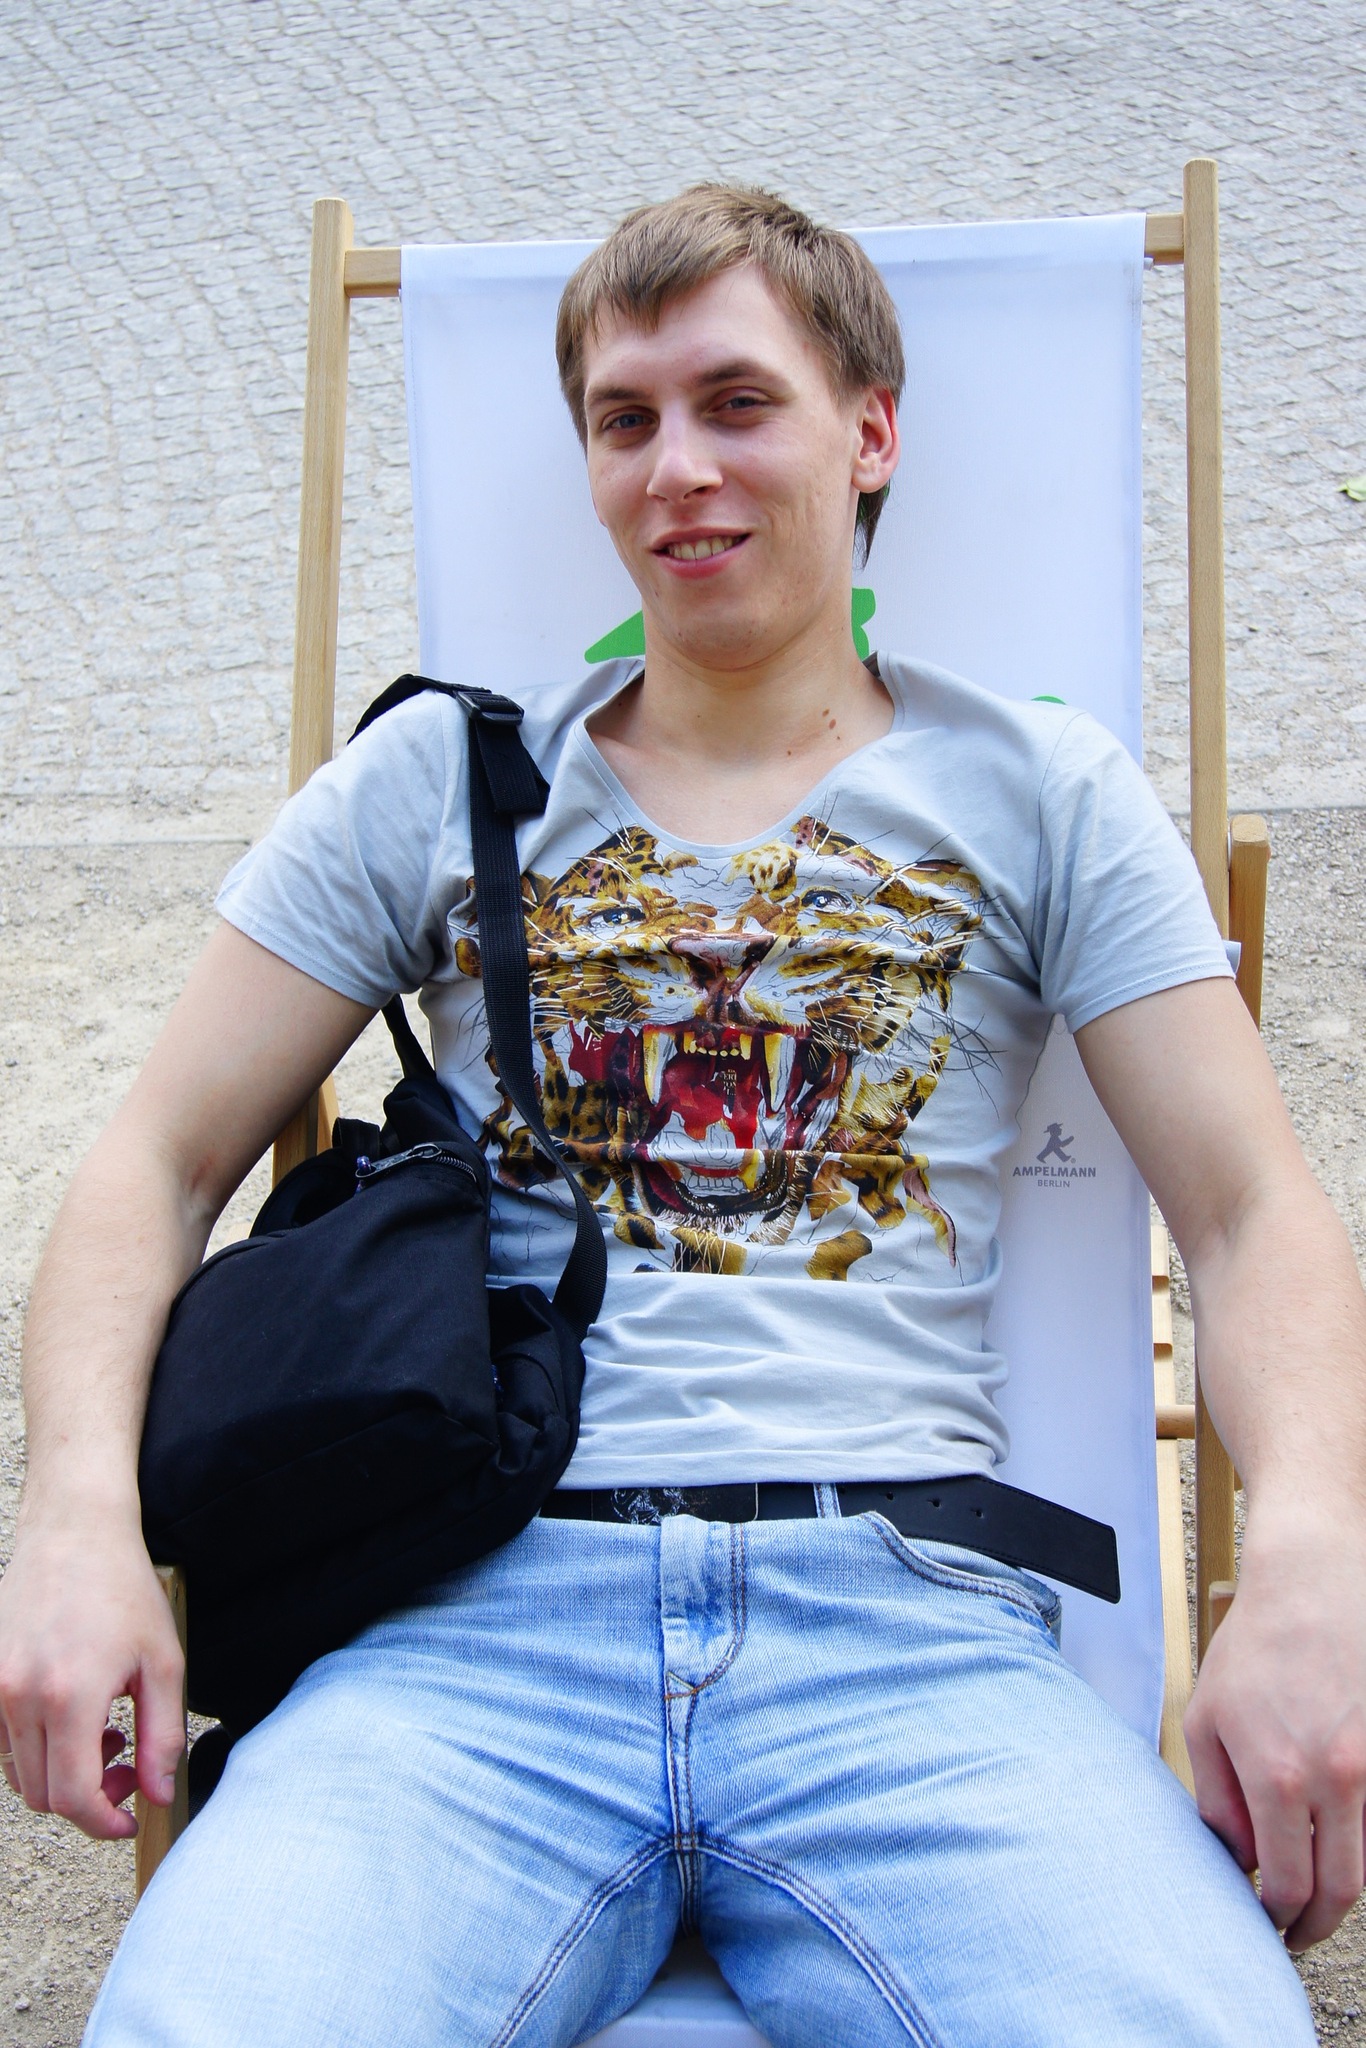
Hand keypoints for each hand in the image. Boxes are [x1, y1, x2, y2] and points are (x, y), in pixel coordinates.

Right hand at [0, 1509, 184, 1838]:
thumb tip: (157, 1796)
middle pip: (42, 1794)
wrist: (75, 1532)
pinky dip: (35, 1748)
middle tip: (127, 1763)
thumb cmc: (124, 1589)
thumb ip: (162, 1736)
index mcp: (68, 1697)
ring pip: (18, 1773)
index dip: (104, 1822)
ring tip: (102, 1732)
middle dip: (89, 1796)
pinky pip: (2, 1741)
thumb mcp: (163, 1662)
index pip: (73, 1798)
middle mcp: (19, 1697)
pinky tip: (70, 1716)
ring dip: (61, 1772)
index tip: (128, 1819)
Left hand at [1185, 1506, 1365, 1950]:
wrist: (1313, 1587)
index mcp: (1278, 1777)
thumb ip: (1217, 1800)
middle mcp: (1334, 1781)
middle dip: (1313, 1924)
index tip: (1262, 1922)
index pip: (1286, 1882)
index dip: (1274, 1914)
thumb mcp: (1206, 1721)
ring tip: (1308, 1893)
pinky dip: (1355, 1843)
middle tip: (1292, 1934)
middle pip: (1339, 1890)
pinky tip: (1328, 1840)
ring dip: (1337, 1889)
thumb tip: (1236, 1859)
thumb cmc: (1253, 1650)